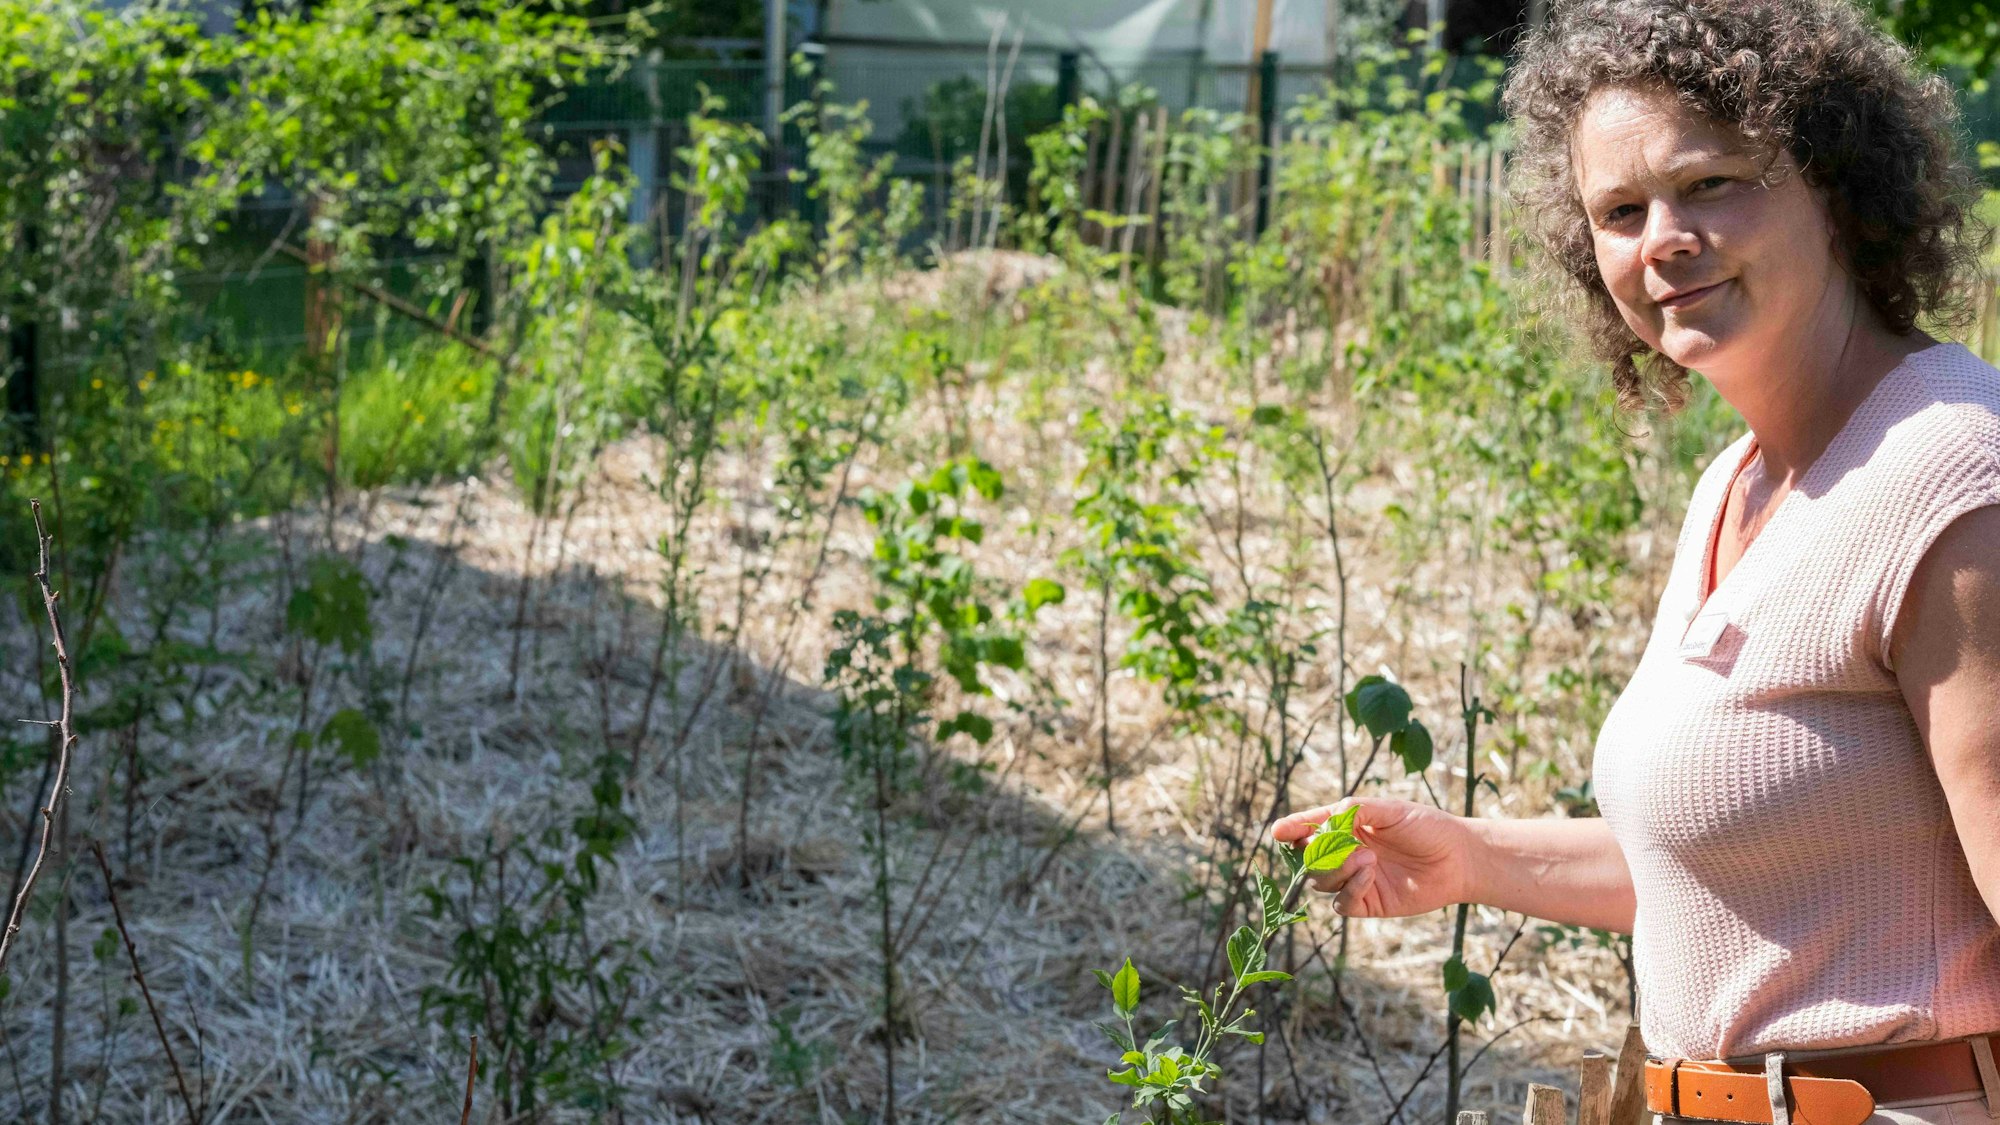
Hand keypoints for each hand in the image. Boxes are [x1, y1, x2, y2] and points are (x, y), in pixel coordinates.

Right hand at [1271, 797, 1473, 917]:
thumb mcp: (1389, 809)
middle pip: (1307, 858)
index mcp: (1347, 827)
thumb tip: (1322, 820)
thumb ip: (1353, 809)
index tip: (1277, 831)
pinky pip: (1342, 903)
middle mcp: (1346, 854)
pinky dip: (1349, 888)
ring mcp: (1355, 879)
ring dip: (1335, 869)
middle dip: (1314, 852)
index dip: (1291, 829)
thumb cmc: (1427, 827)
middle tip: (1331, 844)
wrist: (1460, 858)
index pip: (1308, 829)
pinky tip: (1369, 873)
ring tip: (1366, 857)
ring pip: (1320, 882)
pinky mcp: (1368, 903)